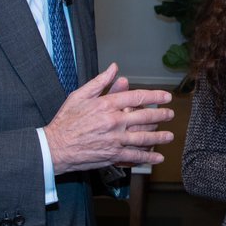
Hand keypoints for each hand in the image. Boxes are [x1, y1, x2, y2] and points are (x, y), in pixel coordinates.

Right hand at [44, 63, 174, 174]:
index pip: (137, 97)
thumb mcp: (79, 96)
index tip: (166, 97)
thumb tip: (114, 68)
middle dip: (161, 115)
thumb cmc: (66, 120)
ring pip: (143, 138)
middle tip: (170, 114)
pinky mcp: (112, 156)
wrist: (54, 147)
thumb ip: (100, 82)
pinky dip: (148, 158)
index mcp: (107, 105)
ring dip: (159, 137)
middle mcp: (114, 121)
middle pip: (145, 117)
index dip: (155, 96)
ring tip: (169, 136)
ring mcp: (114, 140)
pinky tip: (157, 158)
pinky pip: (134, 156)